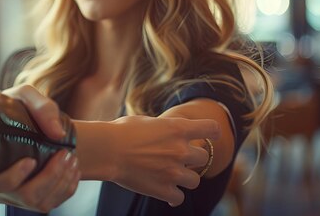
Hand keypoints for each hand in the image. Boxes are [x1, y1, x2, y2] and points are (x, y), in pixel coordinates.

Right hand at [0, 85, 78, 210]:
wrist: (27, 120)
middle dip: (50, 177)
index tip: (31, 160)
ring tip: (72, 157)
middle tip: (65, 153)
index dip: (11, 179)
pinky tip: (73, 169)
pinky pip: (52, 203)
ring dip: (62, 181)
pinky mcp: (31, 199)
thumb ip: (40, 106)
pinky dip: (67, 188)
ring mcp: (13, 196)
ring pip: (41, 203)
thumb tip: (57, 133)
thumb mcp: (25, 95)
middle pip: (23, 196)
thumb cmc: (17, 106)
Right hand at [74, 116, 219, 206]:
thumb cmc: (121, 131)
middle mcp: (181, 150)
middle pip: (204, 157)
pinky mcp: (164, 190)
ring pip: (195, 181)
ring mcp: (174, 172)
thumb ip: (164, 128)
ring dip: (185, 178)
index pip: (212, 129)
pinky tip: (165, 192)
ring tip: (170, 175)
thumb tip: (169, 133)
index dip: (212, 132)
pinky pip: (179, 198)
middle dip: (192, 158)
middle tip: (176, 158)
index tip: (208, 135)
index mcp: (178, 128)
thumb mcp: (147, 121)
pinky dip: (173, 196)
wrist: (106, 150)